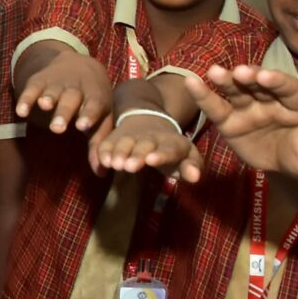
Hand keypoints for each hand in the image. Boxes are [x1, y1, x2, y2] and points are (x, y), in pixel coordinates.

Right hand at [14, 50, 113, 134]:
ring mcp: (58, 83)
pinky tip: (20, 112)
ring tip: (44, 106)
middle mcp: (77, 87)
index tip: (82, 127)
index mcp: (96, 96)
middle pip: (71, 99)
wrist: (80, 65)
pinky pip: (33, 88)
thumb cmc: (93, 101)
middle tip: (58, 128)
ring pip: (53, 91)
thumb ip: (98, 143)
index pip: (94, 104)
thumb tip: (100, 171)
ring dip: (48, 98)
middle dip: (64, 112)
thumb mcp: (101, 118)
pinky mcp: (40, 80)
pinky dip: (26, 98)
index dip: (89, 115)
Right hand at [89, 109, 203, 181]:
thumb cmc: (171, 149)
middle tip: (130, 166)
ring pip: (125, 143)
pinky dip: (104, 152)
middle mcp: (151, 137)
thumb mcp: (186, 157)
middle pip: (144, 145)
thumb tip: (195, 177)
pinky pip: (108, 143)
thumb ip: (192, 167)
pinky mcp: (116, 137)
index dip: (162, 154)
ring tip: (114, 164)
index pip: (169, 148)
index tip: (152, 160)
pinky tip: (102, 162)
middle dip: (137, 154)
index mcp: (172, 142)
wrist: (149, 121)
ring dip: (119, 153)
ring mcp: (132, 136)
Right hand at [179, 64, 297, 178]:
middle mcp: (271, 99)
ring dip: (226, 80)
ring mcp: (249, 107)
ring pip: (237, 90)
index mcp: (297, 102)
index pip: (288, 88)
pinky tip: (192, 83)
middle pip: (259, 85)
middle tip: (239, 72)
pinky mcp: (230, 120)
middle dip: (250, 77)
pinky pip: (216, 108)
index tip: (266, 76)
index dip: (277, 81)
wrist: (290, 163)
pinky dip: (204, 96)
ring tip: (213, 72)